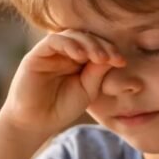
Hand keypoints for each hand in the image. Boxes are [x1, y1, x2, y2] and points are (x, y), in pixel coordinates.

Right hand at [0, 30, 124, 138]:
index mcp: (78, 60)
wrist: (36, 123)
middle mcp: (64, 52)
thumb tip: (112, 56)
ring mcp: (50, 52)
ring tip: (99, 57)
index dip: (110, 50)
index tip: (121, 62)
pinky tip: (80, 56)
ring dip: (88, 43)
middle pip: (86, 37)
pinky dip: (68, 44)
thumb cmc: (61, 109)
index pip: (96, 46)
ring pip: (71, 35)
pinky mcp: (36, 55)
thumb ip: (97, 73)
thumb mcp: (87, 91)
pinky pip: (53, 41)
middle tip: (112, 58)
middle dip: (102, 45)